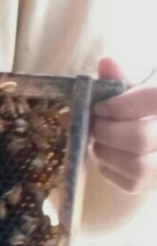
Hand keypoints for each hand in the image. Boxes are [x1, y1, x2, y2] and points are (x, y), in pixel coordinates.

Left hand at [90, 57, 156, 192]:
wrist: (156, 143)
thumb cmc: (146, 113)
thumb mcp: (139, 92)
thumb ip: (120, 79)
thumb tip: (104, 62)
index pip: (152, 100)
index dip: (120, 105)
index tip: (99, 106)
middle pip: (138, 138)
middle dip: (105, 131)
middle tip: (93, 124)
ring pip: (135, 166)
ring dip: (105, 151)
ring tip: (98, 139)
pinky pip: (131, 183)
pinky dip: (109, 168)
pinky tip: (108, 154)